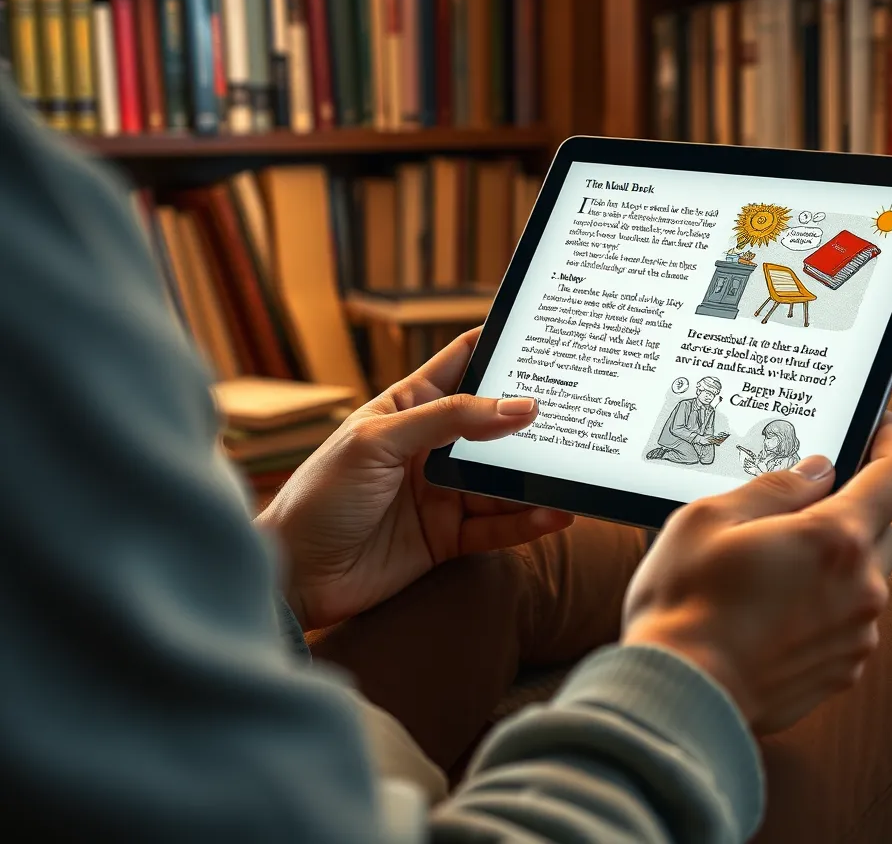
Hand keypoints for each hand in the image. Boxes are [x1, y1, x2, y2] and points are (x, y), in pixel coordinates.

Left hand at [256, 328, 573, 629]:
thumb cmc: (321, 495)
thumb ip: (449, 420)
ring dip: (537, 475)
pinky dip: (528, 521)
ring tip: (576, 468)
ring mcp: (442, 492)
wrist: (294, 575)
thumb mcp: (380, 442)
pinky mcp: (448, 537)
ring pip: (503, 478)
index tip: (545, 334)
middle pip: (494, 424)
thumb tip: (518, 406)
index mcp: (409, 407)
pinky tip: (556, 512)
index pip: (463, 363)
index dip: (500, 346)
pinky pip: (498, 526)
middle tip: (580, 408)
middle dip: (533, 418)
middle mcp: (431, 446)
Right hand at [622, 413, 891, 734]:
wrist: (683, 689)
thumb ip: (773, 488)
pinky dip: (825, 603)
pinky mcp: (842, 670)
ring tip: (774, 563)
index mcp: (835, 539)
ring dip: (836, 560)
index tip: (883, 425)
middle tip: (803, 503)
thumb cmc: (686, 598)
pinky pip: (848, 621)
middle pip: (883, 529)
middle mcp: (861, 588)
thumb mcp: (710, 518)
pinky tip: (773, 607)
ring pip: (865, 578)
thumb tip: (816, 471)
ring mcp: (856, 635)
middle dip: (855, 508)